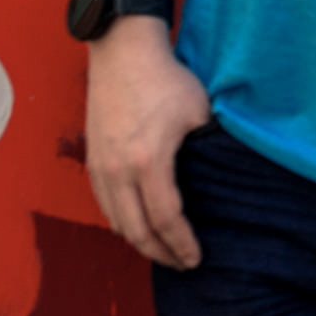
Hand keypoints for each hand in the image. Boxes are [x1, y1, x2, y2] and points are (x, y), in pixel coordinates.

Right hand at [84, 17, 210, 269]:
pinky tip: (139, 224)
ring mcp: (100, 167)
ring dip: (139, 241)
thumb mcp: (201, 112)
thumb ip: (209, 147)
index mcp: (149, 162)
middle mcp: (118, 172)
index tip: (196, 258)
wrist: (123, 53)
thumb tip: (224, 173)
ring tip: (162, 249)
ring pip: (116, 222)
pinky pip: (104, 205)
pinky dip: (122, 222)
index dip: (182, 244)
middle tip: (181, 263)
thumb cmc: (167, 79)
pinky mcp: (91, 161)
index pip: (166, 219)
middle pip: (136, 231)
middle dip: (161, 253)